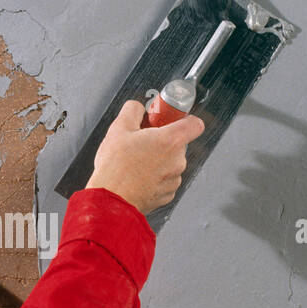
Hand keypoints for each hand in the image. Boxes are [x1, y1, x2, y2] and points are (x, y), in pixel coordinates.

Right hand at [84, 100, 205, 213]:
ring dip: (158, 161)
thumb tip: (137, 108)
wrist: (111, 200)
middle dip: (162, 141)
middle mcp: (178, 160)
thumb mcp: (119, 128)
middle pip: (178, 144)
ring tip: (135, 163)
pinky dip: (155, 178)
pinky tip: (138, 177)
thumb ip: (133, 110)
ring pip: (171, 163)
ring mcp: (174, 179)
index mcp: (171, 140)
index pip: (195, 124)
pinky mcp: (167, 195)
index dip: (184, 119)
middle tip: (142, 142)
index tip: (170, 120)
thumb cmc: (115, 167)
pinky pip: (165, 180)